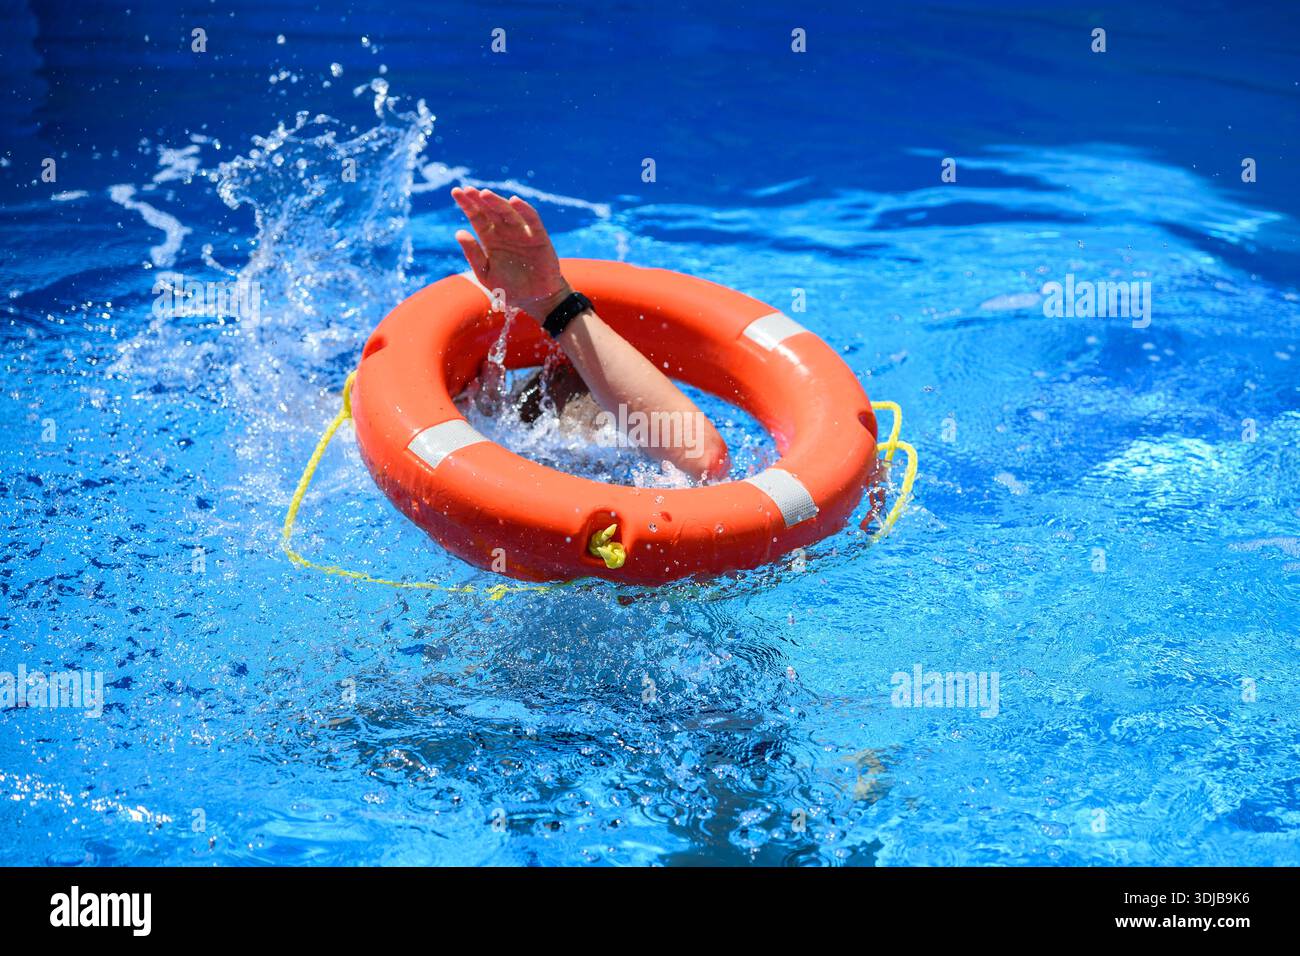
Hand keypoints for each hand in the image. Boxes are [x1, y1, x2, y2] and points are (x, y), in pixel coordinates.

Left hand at [451, 186, 570, 317]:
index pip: (476, 216)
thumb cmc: (509, 288)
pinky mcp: (538, 236)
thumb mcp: (485, 274)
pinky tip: (514, 201)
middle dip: (479, 199)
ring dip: (496, 202)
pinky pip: (531, 219)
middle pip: (489, 210)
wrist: (535, 300)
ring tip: (484, 194)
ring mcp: (521, 232)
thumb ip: (473, 254)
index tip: (456, 192)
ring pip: (508, 211)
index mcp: (489, 238)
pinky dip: (524, 209)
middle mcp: (504, 231)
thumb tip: (458, 232)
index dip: (466, 204)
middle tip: (468, 190)